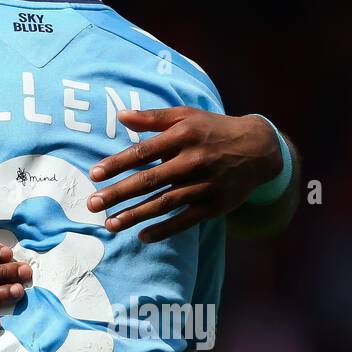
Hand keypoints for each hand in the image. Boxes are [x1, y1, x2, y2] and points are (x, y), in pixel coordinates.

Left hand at [85, 108, 281, 242]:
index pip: (144, 152)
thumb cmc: (212, 129)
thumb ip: (153, 117)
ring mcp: (205, 185)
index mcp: (183, 136)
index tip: (94, 174)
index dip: (118, 164)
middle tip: (92, 204)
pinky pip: (186, 220)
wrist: (258, 148)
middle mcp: (194, 161)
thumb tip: (120, 116)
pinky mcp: (215, 205)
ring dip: (136, 215)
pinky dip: (165, 230)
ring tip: (110, 224)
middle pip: (150, 180)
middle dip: (119, 194)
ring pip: (165, 203)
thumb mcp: (186, 116)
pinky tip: (142, 236)